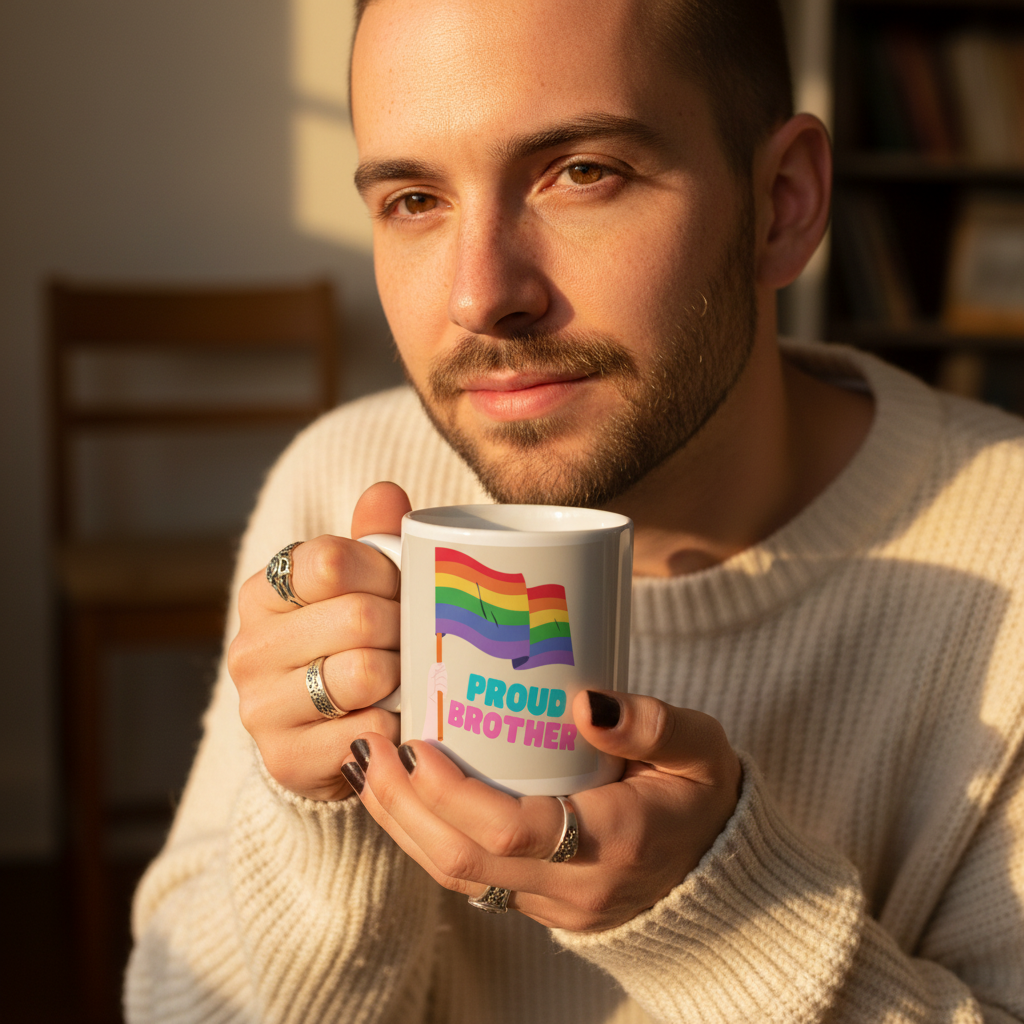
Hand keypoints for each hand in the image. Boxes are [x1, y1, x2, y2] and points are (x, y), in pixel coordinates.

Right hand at [227, 481, 410, 800]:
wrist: (329, 739)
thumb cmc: (354, 646)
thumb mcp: (364, 586)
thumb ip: (374, 539)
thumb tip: (386, 492)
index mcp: (264, 592)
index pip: (329, 560)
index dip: (382, 572)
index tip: (399, 588)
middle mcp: (249, 646)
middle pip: (358, 617)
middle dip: (404, 628)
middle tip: (415, 639)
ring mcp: (260, 706)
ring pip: (363, 672)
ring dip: (402, 676)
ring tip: (404, 678)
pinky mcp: (285, 758)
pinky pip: (368, 731)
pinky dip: (397, 725)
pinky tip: (394, 719)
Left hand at [343, 690, 741, 930]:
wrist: (719, 868)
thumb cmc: (703, 795)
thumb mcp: (700, 748)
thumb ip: (653, 724)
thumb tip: (587, 702)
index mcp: (616, 846)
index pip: (513, 832)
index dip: (453, 792)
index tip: (417, 743)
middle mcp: (577, 888)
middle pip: (464, 862)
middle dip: (404, 806)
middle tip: (372, 747)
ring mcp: (554, 904)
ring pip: (456, 877)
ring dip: (403, 823)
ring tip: (371, 766)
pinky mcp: (538, 903)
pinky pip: (468, 878)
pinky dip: (426, 836)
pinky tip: (403, 794)